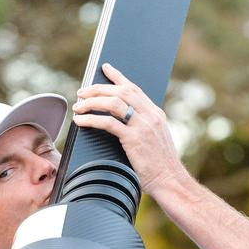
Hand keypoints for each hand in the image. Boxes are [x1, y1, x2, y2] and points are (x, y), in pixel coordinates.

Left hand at [73, 63, 184, 193]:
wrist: (170, 180)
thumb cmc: (160, 165)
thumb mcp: (155, 139)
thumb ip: (143, 127)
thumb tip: (123, 122)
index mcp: (156, 114)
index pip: (134, 88)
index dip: (118, 76)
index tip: (105, 68)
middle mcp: (150, 115)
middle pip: (121, 91)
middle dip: (98, 88)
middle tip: (82, 92)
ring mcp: (143, 126)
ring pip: (113, 102)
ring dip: (92, 101)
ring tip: (78, 106)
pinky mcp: (133, 139)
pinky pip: (108, 122)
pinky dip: (91, 119)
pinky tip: (81, 121)